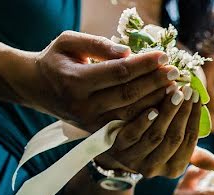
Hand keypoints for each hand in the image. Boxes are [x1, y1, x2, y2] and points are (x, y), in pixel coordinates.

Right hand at [19, 31, 177, 130]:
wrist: (38, 88)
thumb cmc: (58, 60)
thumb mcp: (68, 42)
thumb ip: (97, 44)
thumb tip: (127, 51)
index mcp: (76, 81)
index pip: (119, 72)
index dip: (144, 65)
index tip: (164, 56)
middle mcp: (84, 105)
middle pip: (129, 95)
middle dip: (155, 83)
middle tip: (176, 72)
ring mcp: (92, 123)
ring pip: (131, 114)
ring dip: (157, 102)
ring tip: (176, 89)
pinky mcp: (99, 133)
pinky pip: (129, 128)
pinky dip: (148, 119)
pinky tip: (164, 108)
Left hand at [97, 91, 213, 177]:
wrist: (116, 150)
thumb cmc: (152, 145)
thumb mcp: (172, 152)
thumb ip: (193, 154)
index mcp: (173, 169)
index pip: (189, 141)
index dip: (194, 118)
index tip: (197, 96)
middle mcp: (156, 169)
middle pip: (175, 138)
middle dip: (183, 112)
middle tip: (187, 89)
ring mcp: (136, 160)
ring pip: (156, 136)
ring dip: (167, 113)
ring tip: (173, 91)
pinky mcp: (119, 149)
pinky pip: (134, 134)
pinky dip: (144, 121)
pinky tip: (152, 107)